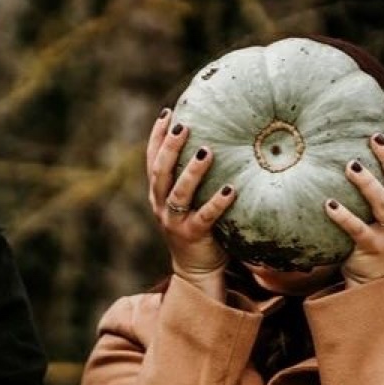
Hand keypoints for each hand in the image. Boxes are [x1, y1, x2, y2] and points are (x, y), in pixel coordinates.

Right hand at [148, 110, 237, 298]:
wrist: (195, 270)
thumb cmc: (197, 227)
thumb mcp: (188, 200)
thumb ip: (192, 177)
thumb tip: (216, 140)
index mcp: (157, 194)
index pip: (152, 160)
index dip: (157, 137)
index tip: (167, 113)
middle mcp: (160, 205)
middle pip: (160, 172)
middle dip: (170, 147)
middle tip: (183, 126)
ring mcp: (174, 221)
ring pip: (179, 193)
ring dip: (192, 172)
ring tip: (207, 152)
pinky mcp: (192, 236)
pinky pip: (205, 217)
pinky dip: (217, 203)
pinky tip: (231, 189)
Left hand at [325, 118, 383, 287]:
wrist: (374, 280)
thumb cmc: (374, 236)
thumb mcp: (383, 212)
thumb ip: (377, 186)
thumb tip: (349, 150)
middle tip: (374, 136)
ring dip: (368, 184)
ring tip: (351, 165)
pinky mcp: (373, 248)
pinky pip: (358, 230)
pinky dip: (345, 217)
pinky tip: (328, 205)